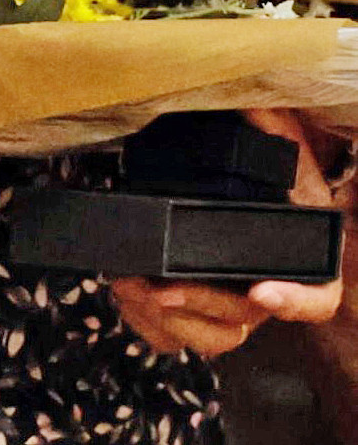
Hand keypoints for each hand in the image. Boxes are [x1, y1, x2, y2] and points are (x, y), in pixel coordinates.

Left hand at [110, 110, 344, 357]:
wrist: (233, 179)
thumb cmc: (257, 165)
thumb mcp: (273, 140)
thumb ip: (269, 125)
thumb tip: (255, 106)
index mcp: (300, 256)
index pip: (318, 298)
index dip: (296, 302)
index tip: (262, 291)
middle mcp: (269, 287)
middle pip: (245, 318)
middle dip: (201, 305)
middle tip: (159, 287)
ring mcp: (230, 302)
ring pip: (210, 336)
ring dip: (167, 320)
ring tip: (130, 284)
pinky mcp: (195, 307)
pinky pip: (176, 338)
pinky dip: (148, 327)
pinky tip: (126, 297)